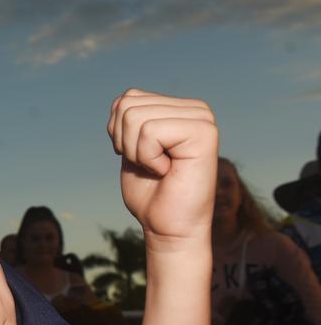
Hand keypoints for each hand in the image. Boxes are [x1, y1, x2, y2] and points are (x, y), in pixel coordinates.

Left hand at [107, 89, 217, 250]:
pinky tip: (167, 170)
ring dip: (137, 152)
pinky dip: (147, 157)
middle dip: (126, 143)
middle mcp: (196, 108)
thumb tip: (123, 98)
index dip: (119, 134)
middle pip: (127, 105)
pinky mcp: (204, 132)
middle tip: (151, 166)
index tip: (142, 157)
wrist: (168, 226)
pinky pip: (149, 132)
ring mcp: (203, 118)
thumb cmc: (150, 192)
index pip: (126, 98)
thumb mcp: (131, 147)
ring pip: (134, 117)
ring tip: (160, 168)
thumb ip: (129, 119)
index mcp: (179, 108)